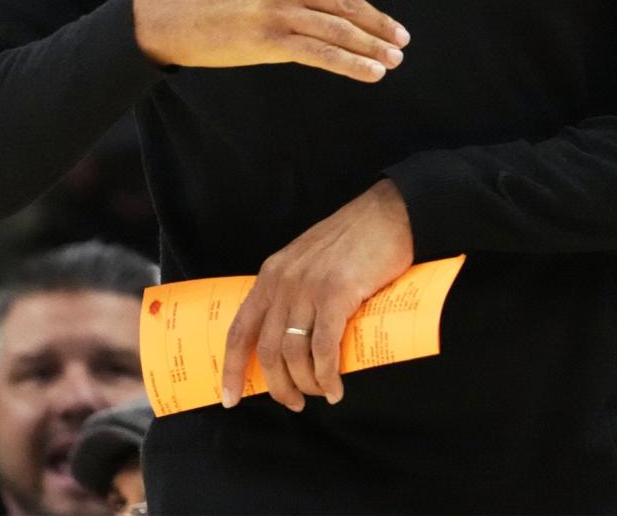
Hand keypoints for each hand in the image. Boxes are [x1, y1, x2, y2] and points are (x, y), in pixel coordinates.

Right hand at [132, 0, 414, 83]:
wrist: (168, 13)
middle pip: (347, 1)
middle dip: (380, 22)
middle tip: (403, 38)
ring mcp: (276, 10)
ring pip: (337, 30)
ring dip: (371, 46)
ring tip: (393, 59)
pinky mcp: (267, 41)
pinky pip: (319, 54)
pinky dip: (350, 65)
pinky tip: (371, 73)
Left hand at [222, 178, 413, 410]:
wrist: (387, 213)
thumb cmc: (353, 239)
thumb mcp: (308, 260)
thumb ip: (296, 289)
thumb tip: (294, 337)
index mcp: (271, 275)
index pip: (239, 327)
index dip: (231, 367)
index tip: (229, 397)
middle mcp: (283, 282)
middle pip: (266, 349)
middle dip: (277, 386)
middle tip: (294, 403)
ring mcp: (308, 287)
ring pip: (293, 352)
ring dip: (305, 383)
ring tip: (321, 393)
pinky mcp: (336, 293)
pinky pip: (323, 347)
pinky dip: (327, 375)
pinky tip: (335, 387)